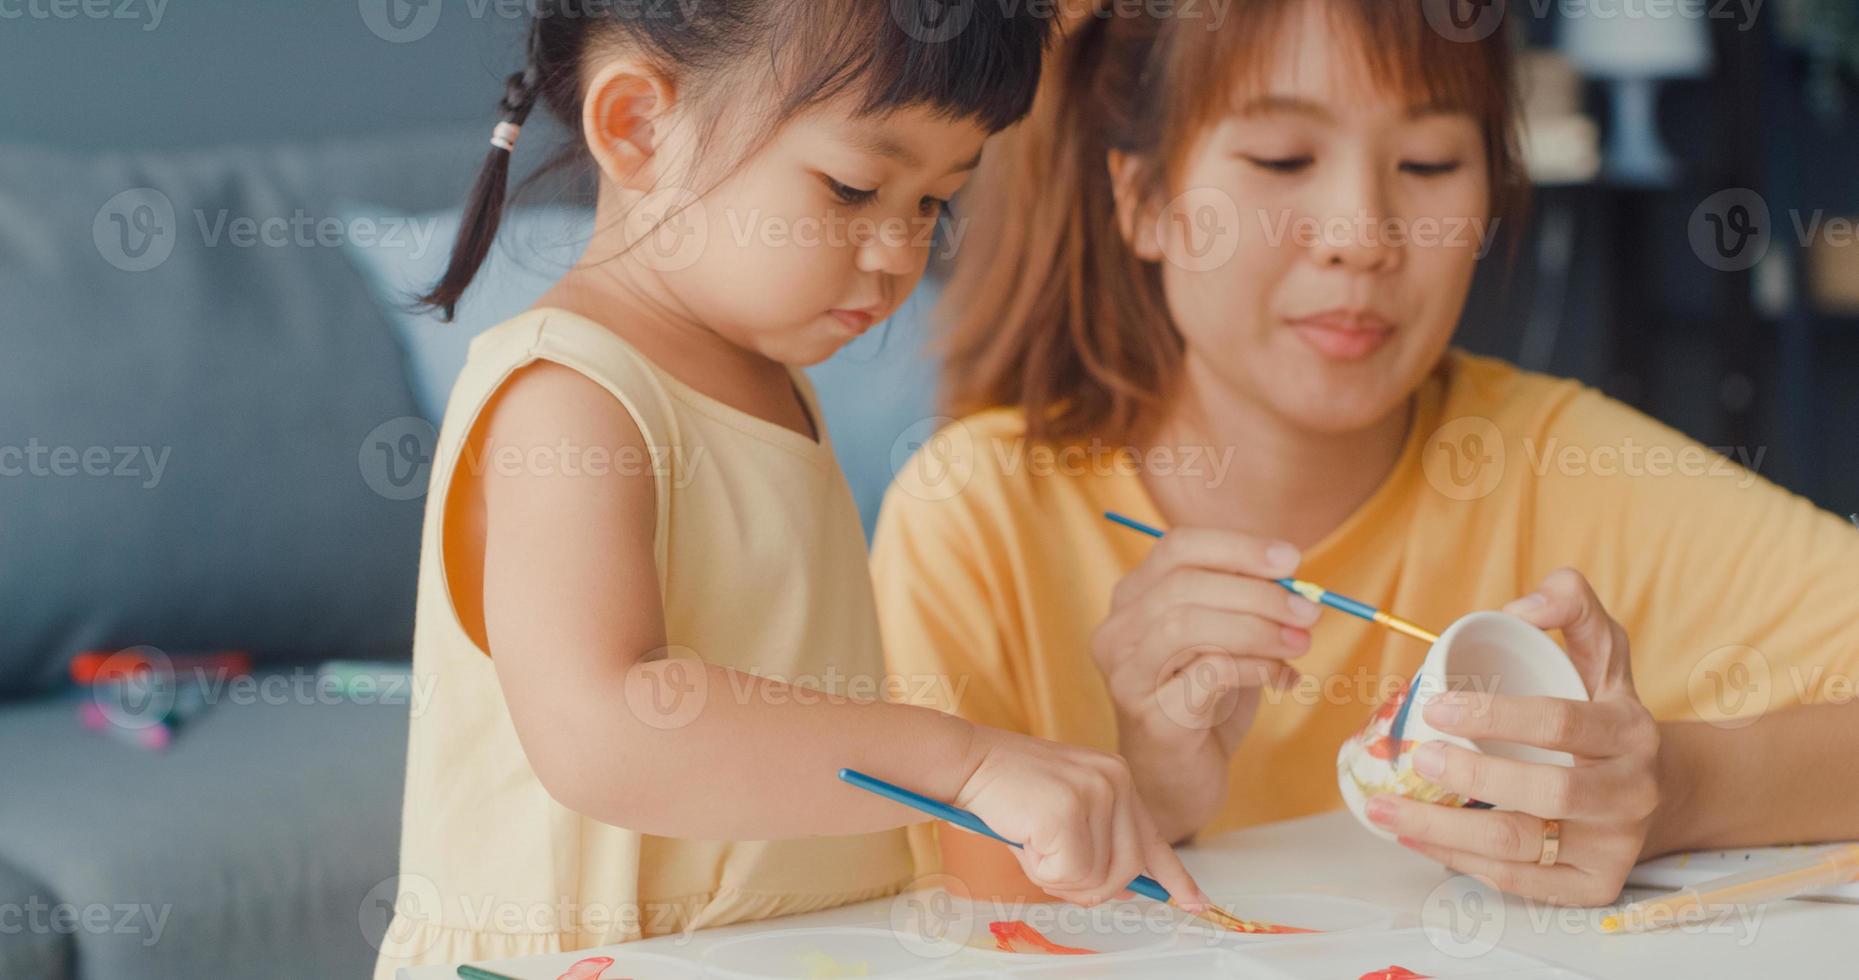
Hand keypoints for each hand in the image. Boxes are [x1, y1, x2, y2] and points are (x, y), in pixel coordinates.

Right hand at [954, 726, 1209, 909]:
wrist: (966, 761)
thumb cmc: (1007, 794)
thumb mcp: (1064, 815)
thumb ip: (1099, 846)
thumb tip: (1125, 888)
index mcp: (1117, 777)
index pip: (1154, 839)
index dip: (1175, 876)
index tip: (1195, 902)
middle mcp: (1116, 780)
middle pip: (1127, 870)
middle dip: (1089, 886)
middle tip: (1050, 869)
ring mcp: (1095, 792)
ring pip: (1097, 877)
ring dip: (1058, 878)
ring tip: (1031, 843)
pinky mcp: (1068, 809)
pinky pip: (1068, 874)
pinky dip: (1041, 872)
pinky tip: (1023, 839)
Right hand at [1091, 527, 1316, 835]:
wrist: (1177, 782)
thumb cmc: (1202, 705)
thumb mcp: (1224, 641)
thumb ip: (1244, 603)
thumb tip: (1291, 573)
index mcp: (1132, 601)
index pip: (1176, 547)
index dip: (1237, 547)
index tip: (1291, 559)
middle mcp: (1117, 633)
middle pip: (1184, 584)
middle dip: (1258, 592)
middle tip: (1309, 609)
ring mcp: (1126, 676)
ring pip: (1188, 625)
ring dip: (1257, 628)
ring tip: (1299, 643)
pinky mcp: (1150, 717)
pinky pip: (1208, 672)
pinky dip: (1256, 667)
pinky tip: (1281, 679)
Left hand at [1365, 568, 1660, 905]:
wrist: (1658, 789)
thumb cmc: (1605, 711)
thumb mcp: (1602, 651)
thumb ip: (1570, 604)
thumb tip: (1518, 608)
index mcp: (1631, 731)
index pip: (1563, 722)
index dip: (1496, 714)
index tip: (1437, 708)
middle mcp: (1632, 793)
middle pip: (1549, 791)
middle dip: (1476, 776)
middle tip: (1420, 758)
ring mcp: (1614, 846)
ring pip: (1522, 845)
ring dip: (1444, 829)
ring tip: (1386, 809)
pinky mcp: (1593, 886)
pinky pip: (1517, 881)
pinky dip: (1458, 859)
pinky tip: (1414, 838)